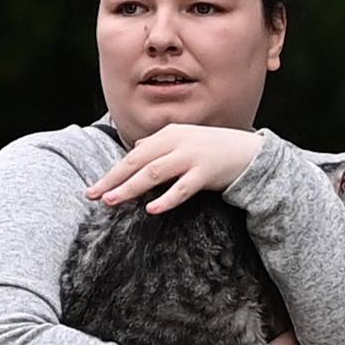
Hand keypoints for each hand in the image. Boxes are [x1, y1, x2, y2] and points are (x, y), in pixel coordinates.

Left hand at [86, 124, 262, 212]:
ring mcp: (192, 157)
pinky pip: (182, 188)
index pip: (134, 155)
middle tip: (94, 195)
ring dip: (131, 187)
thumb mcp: (185, 140)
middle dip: (114, 179)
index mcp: (169, 134)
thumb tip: (136, 148)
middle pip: (138, 162)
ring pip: (154, 173)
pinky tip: (151, 209)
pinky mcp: (206, 173)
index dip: (112, 172)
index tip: (94, 188)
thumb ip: (160, 144)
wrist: (249, 153)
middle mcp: (177, 142)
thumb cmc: (214, 148)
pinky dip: (166, 198)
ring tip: (113, 201)